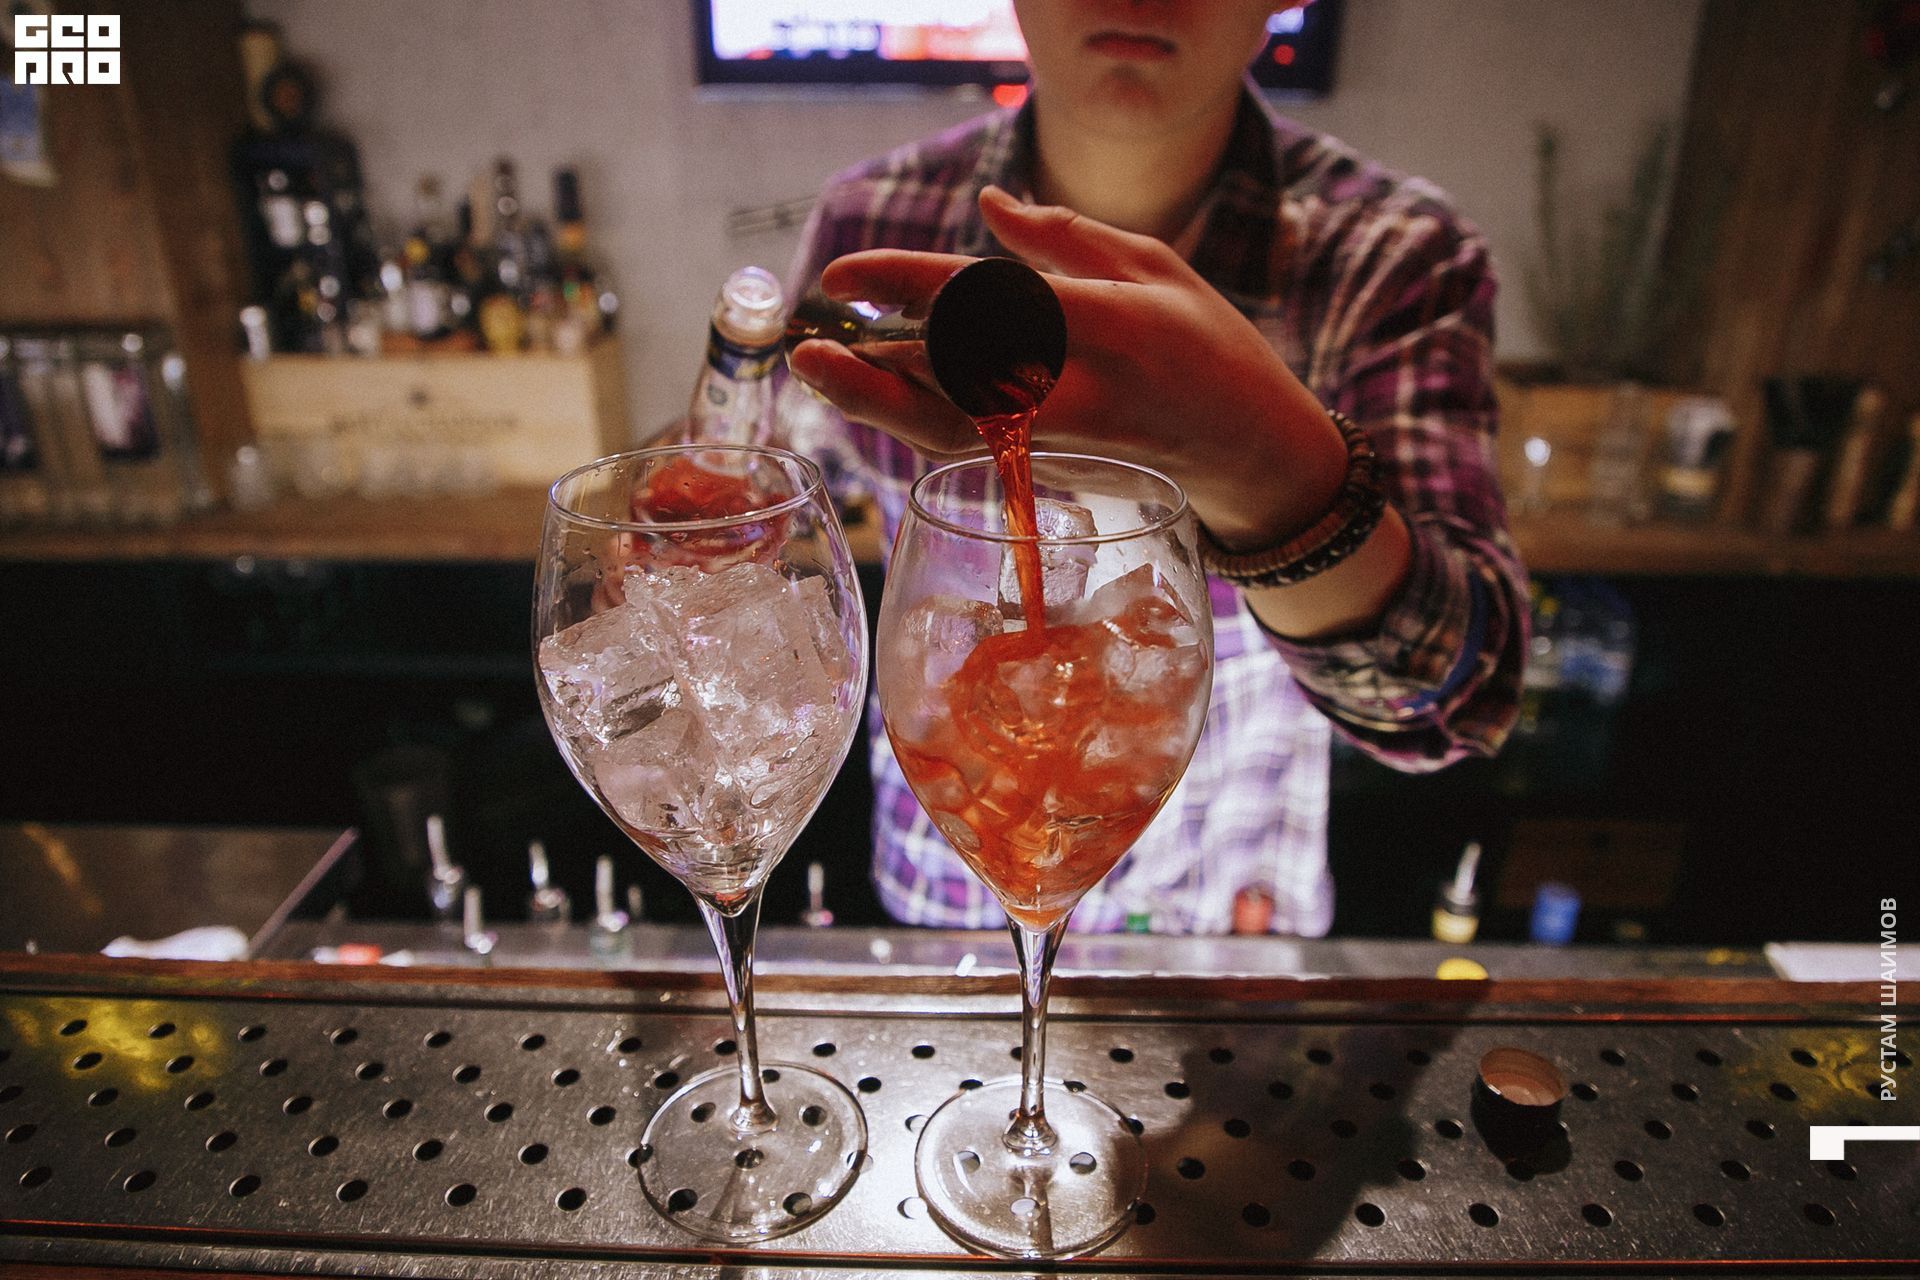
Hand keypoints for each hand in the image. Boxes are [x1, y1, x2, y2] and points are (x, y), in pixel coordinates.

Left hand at [788, 185, 1344, 549]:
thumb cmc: (1211, 350)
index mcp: (1113, 327)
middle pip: (953, 382)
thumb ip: (1067, 238)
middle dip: (873, 361)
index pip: (990, 303)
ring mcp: (1063, 442)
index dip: (907, 288)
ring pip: (950, 431)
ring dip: (875, 404)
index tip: (846, 274)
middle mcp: (1081, 392)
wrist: (1252, 456)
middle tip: (807, 337)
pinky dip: (912, 423)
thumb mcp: (1157, 268)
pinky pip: (968, 449)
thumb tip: (990, 204)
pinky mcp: (1050, 474)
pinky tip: (871, 394)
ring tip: (818, 369)